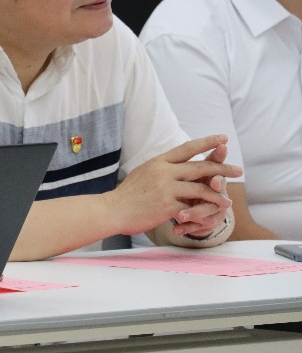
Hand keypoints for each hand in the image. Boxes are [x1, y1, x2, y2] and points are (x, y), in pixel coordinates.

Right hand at [107, 135, 241, 236]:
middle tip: (239, 170)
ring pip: (200, 189)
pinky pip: (192, 208)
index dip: (207, 143)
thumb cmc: (127, 194)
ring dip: (218, 194)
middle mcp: (163, 172)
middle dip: (222, 169)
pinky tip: (213, 214)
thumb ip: (161, 168)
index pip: (187, 148)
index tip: (223, 138)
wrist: (112, 210)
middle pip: (199, 167)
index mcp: (158, 162)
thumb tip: (175, 162)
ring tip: (228, 199)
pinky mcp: (167, 206)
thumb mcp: (142, 172)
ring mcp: (166, 189)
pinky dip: (205, 211)